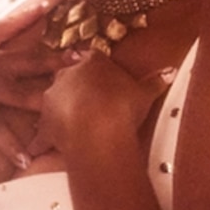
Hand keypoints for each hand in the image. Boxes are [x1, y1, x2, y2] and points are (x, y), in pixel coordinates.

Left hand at [34, 45, 159, 161]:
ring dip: (62, 108)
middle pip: (70, 76)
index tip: (104, 77)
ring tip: (76, 122)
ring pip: (55, 100)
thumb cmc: (122, 106)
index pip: (92, 58)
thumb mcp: (144, 92)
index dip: (98, 68)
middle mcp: (67, 76)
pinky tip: (38, 151)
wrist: (99, 130)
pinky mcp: (46, 124)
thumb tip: (171, 72)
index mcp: (92, 63)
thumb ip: (155, 81)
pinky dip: (41, 142)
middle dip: (78, 87)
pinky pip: (42, 134)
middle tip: (93, 100)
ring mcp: (53, 99)